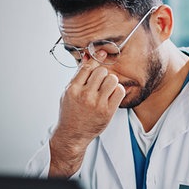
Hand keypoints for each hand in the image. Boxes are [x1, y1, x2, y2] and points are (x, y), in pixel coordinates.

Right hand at [49, 52, 125, 176]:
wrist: (72, 134)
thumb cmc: (70, 111)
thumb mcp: (68, 92)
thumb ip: (78, 74)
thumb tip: (88, 55)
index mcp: (73, 89)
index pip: (88, 67)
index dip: (96, 59)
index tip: (102, 54)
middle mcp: (85, 96)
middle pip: (102, 71)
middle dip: (103, 74)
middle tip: (100, 81)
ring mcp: (97, 104)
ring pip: (112, 79)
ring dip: (111, 81)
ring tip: (106, 88)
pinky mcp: (108, 112)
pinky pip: (120, 91)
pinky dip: (118, 91)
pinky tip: (111, 95)